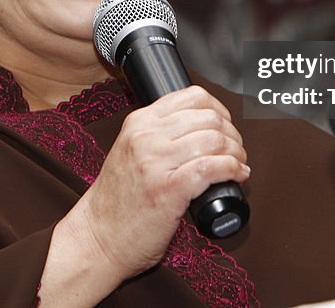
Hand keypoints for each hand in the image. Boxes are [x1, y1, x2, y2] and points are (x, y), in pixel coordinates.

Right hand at [63, 85, 250, 280]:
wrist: (97, 238)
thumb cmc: (117, 202)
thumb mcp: (130, 152)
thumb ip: (158, 135)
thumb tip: (202, 130)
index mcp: (139, 122)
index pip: (193, 96)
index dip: (220, 110)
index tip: (224, 127)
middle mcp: (147, 136)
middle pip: (209, 117)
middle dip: (232, 134)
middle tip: (235, 150)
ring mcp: (156, 161)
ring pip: (215, 140)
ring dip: (236, 152)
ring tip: (238, 164)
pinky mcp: (168, 189)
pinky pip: (212, 167)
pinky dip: (233, 169)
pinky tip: (237, 176)